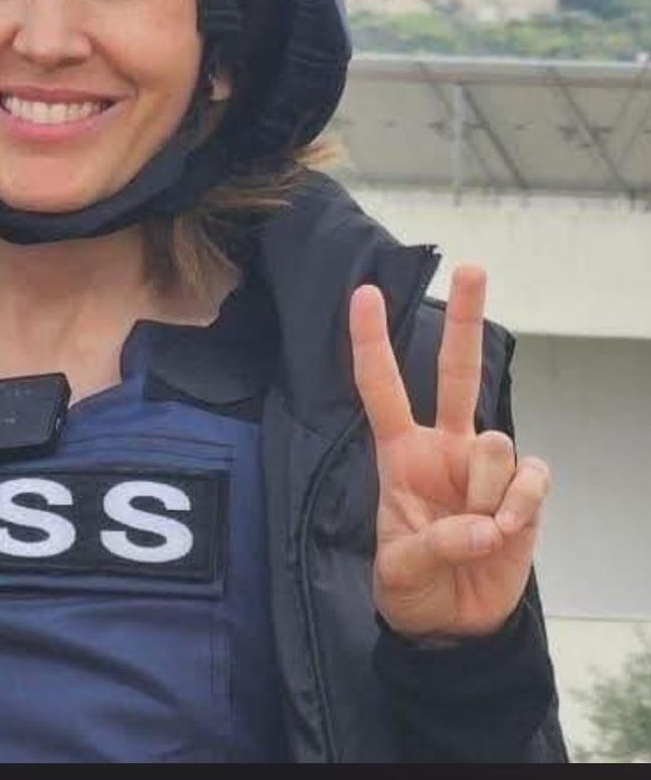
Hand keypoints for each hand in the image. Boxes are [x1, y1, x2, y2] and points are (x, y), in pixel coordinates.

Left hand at [350, 265, 551, 639]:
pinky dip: (518, 511)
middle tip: (474, 267)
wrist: (455, 627)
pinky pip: (531, 478)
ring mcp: (485, 467)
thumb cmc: (412, 587)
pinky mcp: (525, 491)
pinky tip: (504, 533)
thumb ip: (432, 546)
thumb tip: (483, 527)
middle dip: (467, 320)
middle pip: (458, 374)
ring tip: (472, 534)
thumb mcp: (397, 572)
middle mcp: (444, 447)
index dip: (371, 342)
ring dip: (484, 497)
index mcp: (399, 452)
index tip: (363, 293)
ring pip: (494, 445)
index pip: (382, 388)